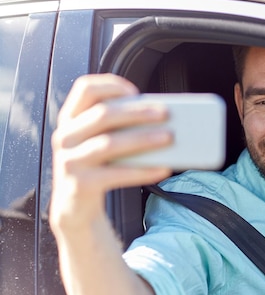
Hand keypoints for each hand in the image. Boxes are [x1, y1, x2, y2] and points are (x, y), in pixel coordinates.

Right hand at [50, 73, 172, 232]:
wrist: (75, 208)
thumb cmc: (96, 168)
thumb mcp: (98, 141)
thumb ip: (116, 126)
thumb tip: (158, 116)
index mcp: (70, 120)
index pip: (85, 89)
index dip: (110, 85)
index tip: (135, 91)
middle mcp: (65, 137)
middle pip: (102, 114)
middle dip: (137, 112)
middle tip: (165, 114)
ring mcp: (69, 161)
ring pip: (109, 143)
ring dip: (143, 138)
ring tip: (168, 137)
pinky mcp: (80, 184)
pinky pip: (116, 174)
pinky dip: (143, 171)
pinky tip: (163, 168)